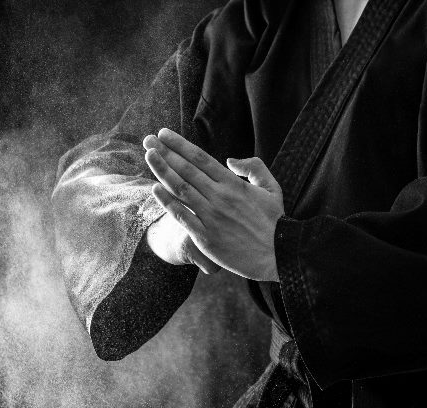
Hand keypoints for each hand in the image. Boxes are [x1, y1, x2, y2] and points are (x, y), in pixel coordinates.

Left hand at [142, 128, 283, 280]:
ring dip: (162, 171)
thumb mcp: (273, 188)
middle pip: (186, 170)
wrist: (278, 255)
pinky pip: (182, 216)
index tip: (164, 134)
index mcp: (234, 184)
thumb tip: (230, 159)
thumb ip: (254, 168)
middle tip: (148, 140)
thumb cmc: (275, 222)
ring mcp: (211, 217)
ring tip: (148, 156)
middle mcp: (220, 197)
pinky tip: (155, 189)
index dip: (180, 145)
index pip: (201, 158)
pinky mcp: (206, 237)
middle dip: (165, 153)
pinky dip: (168, 202)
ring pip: (181, 189)